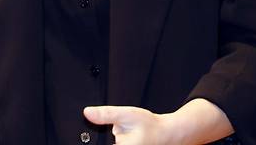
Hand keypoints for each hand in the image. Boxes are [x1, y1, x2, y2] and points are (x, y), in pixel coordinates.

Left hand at [84, 99, 232, 144]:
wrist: (168, 133)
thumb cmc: (150, 125)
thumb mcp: (125, 114)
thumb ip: (106, 114)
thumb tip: (87, 113)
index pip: (101, 144)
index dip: (96, 139)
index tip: (101, 132)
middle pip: (107, 143)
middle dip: (108, 136)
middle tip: (124, 128)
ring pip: (115, 142)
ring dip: (118, 137)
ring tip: (131, 131)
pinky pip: (121, 143)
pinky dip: (123, 138)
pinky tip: (133, 134)